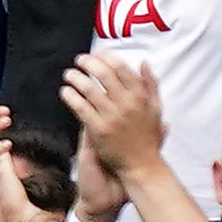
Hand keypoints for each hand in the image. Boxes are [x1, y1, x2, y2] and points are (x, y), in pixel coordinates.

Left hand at [61, 49, 171, 186]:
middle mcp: (126, 104)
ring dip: (75, 77)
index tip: (96, 55)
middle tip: (79, 60)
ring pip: (88, 88)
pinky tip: (65, 92)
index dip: (105, 57)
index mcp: (140, 97)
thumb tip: (144, 62)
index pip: (120, 67)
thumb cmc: (147, 137)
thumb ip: (150, 85)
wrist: (141, 166)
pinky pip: (80, 107)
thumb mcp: (156, 109)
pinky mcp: (98, 129)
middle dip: (87, 62)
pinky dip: (70, 96)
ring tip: (69, 74)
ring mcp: (111, 116)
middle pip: (103, 73)